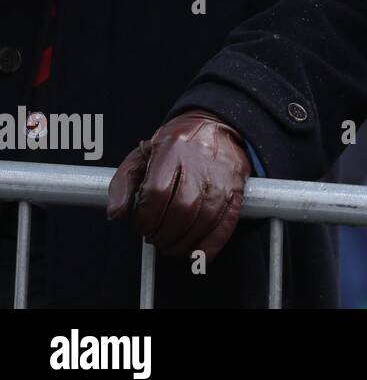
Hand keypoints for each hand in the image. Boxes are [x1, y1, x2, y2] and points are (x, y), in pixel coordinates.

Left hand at [106, 110, 251, 260]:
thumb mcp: (142, 155)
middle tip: (154, 237)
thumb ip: (122, 184)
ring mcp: (222, 176)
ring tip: (170, 244)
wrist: (217, 126)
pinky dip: (211, 244)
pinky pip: (226, 223)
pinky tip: (196, 253)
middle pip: (183, 208)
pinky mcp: (237, 189)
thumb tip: (116, 213)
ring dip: (183, 242)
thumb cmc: (176, 145)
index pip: (158, 192)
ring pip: (205, 219)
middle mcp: (201, 161)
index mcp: (173, 149)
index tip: (140, 225)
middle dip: (163, 233)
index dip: (145, 217)